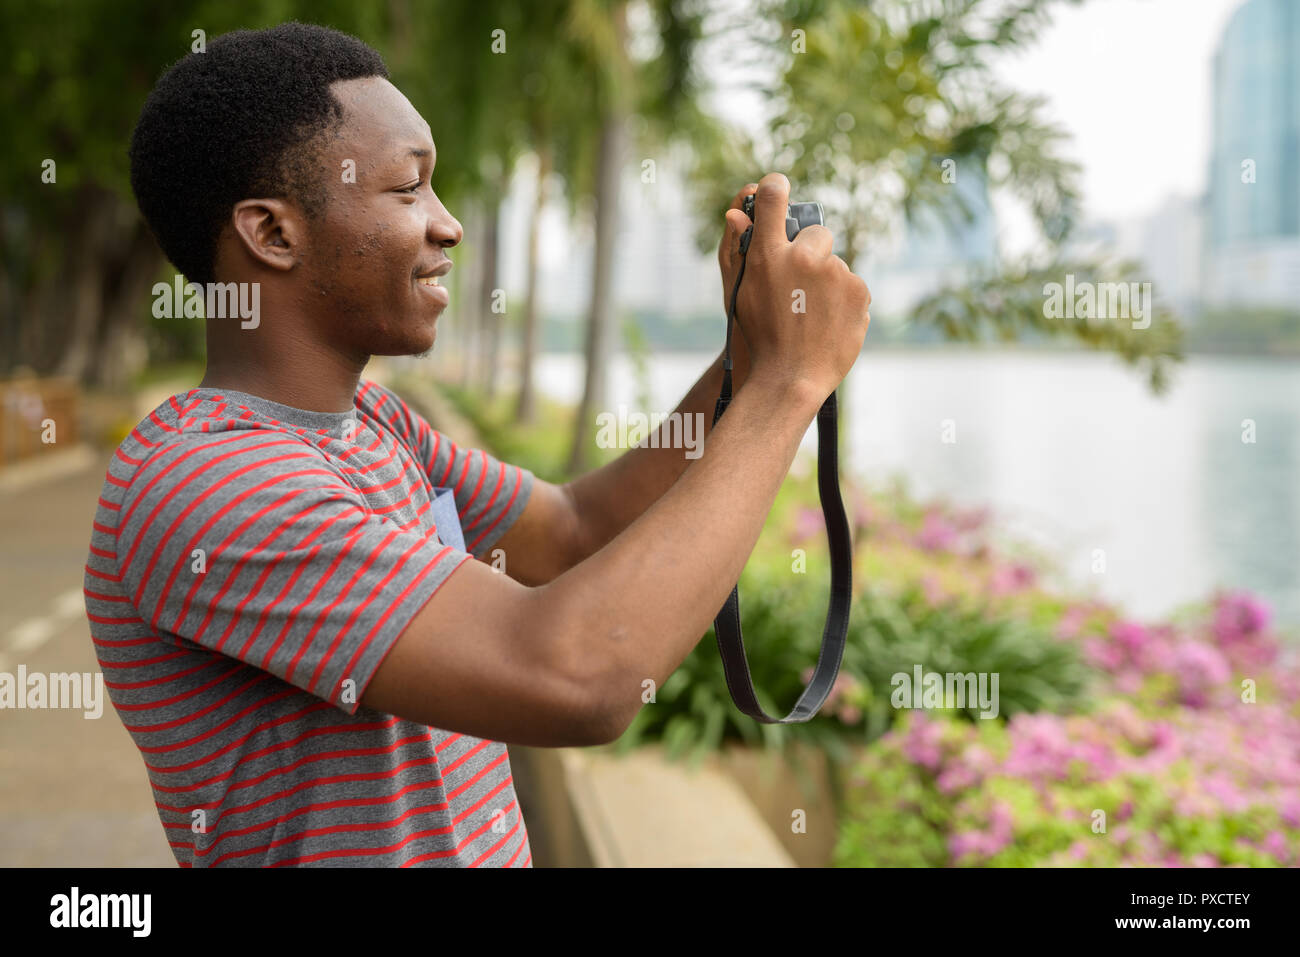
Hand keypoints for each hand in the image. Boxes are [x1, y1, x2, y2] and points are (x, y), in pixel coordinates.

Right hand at [724, 172, 869, 403]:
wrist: (792, 377)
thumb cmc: (760, 336)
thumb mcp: (739, 292)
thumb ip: (738, 251)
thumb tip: (736, 214)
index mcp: (769, 255)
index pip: (772, 198)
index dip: (774, 186)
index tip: (776, 186)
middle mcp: (805, 258)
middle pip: (816, 234)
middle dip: (811, 253)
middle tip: (798, 288)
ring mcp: (836, 273)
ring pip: (835, 265)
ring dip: (827, 282)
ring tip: (812, 315)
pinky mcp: (859, 290)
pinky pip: (851, 286)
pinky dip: (843, 300)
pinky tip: (828, 321)